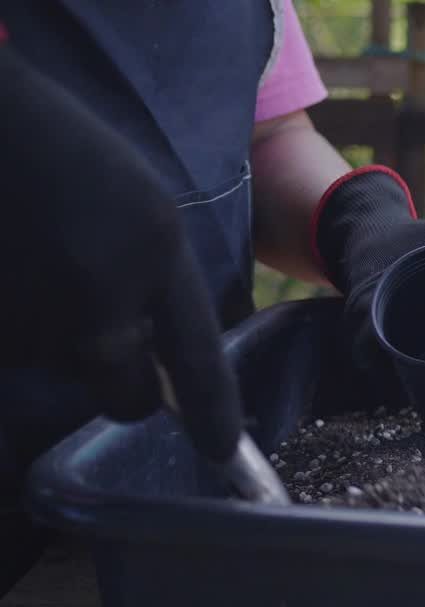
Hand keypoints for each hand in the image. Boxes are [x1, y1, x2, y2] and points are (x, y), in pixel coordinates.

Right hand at [0, 44, 242, 460]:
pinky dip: (13, 322)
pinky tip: (12, 266)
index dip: (212, 413)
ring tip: (36, 259)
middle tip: (95, 328)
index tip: (222, 451)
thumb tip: (150, 356)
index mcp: (155, 254)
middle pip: (125, 394)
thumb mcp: (140, 207)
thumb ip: (157, 283)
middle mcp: (100, 300)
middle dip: (120, 380)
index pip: (197, 359)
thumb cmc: (61, 156)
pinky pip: (13, 353)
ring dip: (52, 335)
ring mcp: (32, 324)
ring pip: (59, 367)